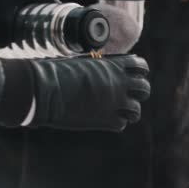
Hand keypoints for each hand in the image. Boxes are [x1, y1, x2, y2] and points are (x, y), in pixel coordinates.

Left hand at [0, 0, 59, 47]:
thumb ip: (3, 29)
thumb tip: (3, 46)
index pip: (59, 13)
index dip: (57, 28)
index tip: (52, 40)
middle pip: (51, 12)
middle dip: (45, 26)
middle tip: (39, 42)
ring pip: (40, 8)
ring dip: (36, 20)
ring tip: (30, 35)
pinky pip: (32, 3)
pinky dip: (29, 13)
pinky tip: (20, 22)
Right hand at [28, 54, 149, 131]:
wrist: (44, 90)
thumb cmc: (56, 71)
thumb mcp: (83, 63)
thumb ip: (99, 68)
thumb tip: (104, 73)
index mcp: (115, 65)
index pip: (141, 66)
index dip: (138, 71)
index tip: (133, 75)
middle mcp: (120, 83)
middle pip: (144, 89)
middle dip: (138, 92)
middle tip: (128, 95)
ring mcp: (115, 102)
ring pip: (136, 110)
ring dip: (129, 111)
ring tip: (120, 111)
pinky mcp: (105, 120)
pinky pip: (121, 124)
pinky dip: (115, 122)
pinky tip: (105, 119)